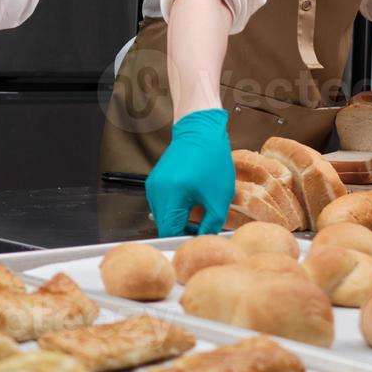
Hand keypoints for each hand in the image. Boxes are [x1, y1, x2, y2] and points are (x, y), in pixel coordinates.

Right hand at [145, 109, 234, 235]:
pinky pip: (162, 203)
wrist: (201, 131)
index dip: (184, 239)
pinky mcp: (155, 181)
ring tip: (199, 212)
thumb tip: (204, 239)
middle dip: (182, 230)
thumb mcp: (218, 197)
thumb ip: (210, 224)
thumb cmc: (211, 159)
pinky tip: (191, 201)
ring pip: (162, 215)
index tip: (199, 240)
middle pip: (164, 225)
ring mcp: (153, 186)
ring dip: (178, 219)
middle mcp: (156, 191)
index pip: (169, 231)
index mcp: (171, 195)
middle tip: (202, 227)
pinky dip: (174, 207)